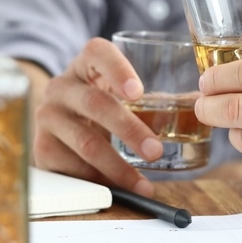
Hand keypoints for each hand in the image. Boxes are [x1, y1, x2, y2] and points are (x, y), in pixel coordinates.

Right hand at [27, 38, 162, 196]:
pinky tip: (118, 189)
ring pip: (85, 143)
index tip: (138, 92)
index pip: (97, 53)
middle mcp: (62, 86)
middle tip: (155, 151)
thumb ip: (151, 99)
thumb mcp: (116, 93)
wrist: (57, 125)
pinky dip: (100, 182)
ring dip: (118, 167)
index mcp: (85, 65)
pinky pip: (73, 168)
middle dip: (129, 130)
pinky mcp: (42, 148)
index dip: (117, 70)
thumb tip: (199, 108)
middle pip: (95, 104)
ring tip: (142, 183)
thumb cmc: (99, 106)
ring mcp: (47, 117)